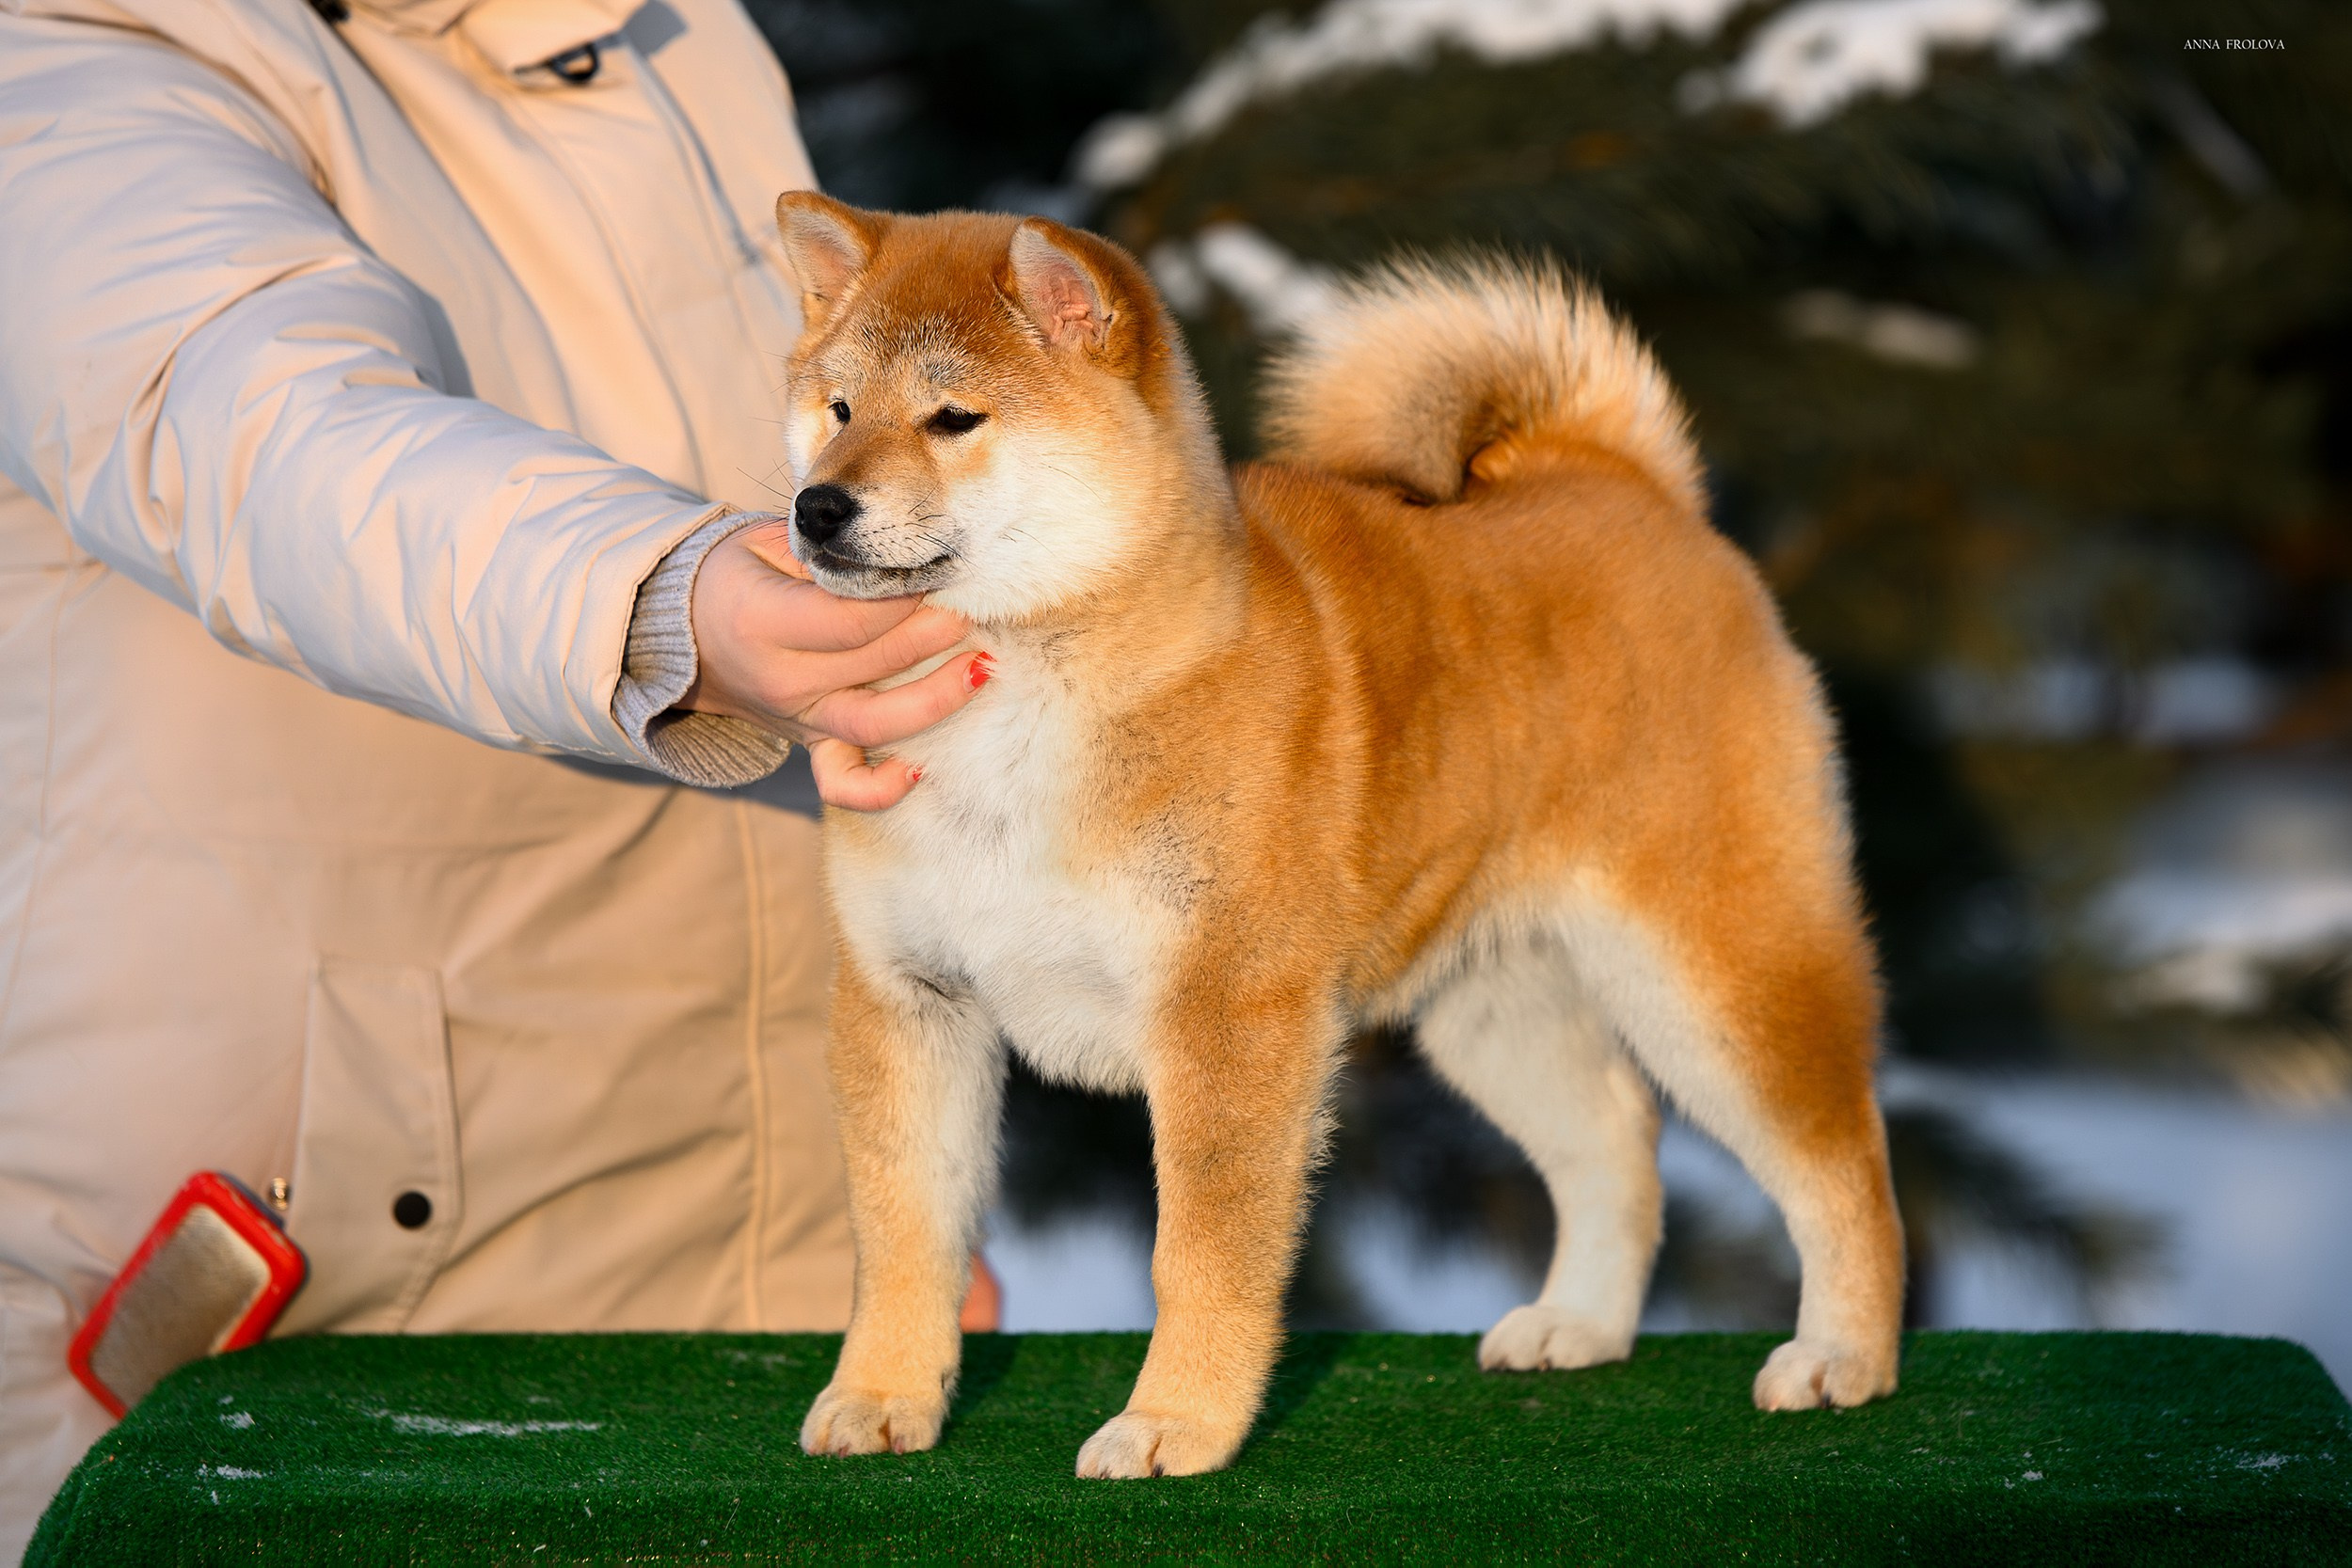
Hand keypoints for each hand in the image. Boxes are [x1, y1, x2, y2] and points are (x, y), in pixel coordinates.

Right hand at [684, 515, 987, 809]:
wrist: (685, 634)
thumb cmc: (735, 576)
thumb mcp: (764, 543)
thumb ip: (824, 551)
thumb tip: (895, 550)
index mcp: (762, 621)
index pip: (853, 617)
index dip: (906, 596)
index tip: (939, 570)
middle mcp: (782, 678)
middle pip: (877, 661)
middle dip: (937, 631)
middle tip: (976, 603)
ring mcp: (798, 718)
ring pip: (876, 725)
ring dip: (937, 699)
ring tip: (983, 667)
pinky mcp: (810, 742)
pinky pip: (844, 783)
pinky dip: (880, 790)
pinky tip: (921, 770)